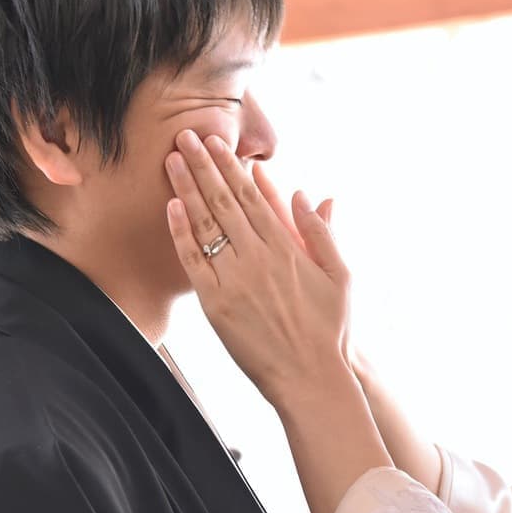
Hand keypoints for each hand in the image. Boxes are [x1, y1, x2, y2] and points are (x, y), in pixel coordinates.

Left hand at [164, 130, 352, 408]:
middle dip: (203, 165)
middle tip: (185, 135)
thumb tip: (305, 193)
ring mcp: (235, 280)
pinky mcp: (216, 304)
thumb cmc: (330, 328)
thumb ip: (320, 232)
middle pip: (224, 200)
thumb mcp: (340, 275)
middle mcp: (259, 257)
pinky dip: (181, 233)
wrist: (310, 377)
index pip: (253, 196)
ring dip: (187, 188)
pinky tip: (171, 207)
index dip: (232, 166)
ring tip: (172, 159)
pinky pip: (194, 261)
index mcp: (287, 247)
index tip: (218, 142)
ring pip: (205, 224)